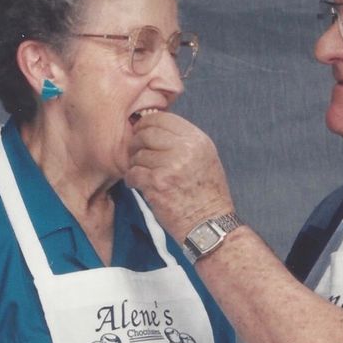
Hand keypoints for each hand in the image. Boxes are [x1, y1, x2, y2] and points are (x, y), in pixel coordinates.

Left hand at [127, 112, 234, 240]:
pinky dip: (132, 179)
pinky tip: (139, 184)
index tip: (143, 133)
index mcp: (197, 140)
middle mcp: (185, 149)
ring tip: (143, 174)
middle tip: (137, 154)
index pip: (163, 118)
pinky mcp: (157, 184)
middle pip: (147, 133)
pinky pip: (133, 173)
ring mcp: (170, 166)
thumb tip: (154, 127)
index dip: (148, 124)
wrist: (209, 224)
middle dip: (137, 143)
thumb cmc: (207, 193)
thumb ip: (183, 141)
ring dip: (136, 164)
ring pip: (137, 154)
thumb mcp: (205, 158)